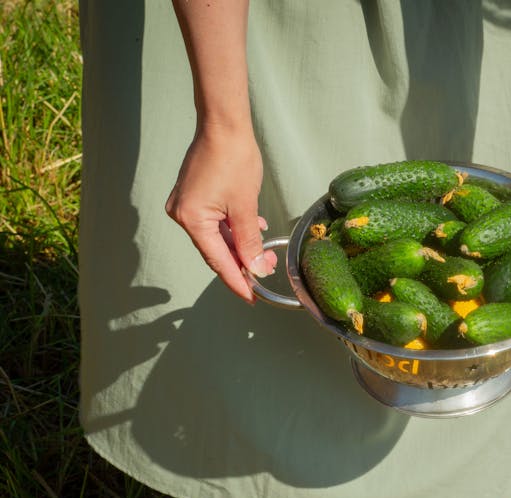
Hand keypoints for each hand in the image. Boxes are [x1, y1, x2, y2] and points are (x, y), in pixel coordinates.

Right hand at [165, 124, 275, 303]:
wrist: (224, 125)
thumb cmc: (234, 159)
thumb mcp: (246, 206)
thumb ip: (250, 241)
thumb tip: (255, 268)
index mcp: (192, 219)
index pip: (217, 261)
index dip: (237, 280)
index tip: (251, 297)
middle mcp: (182, 214)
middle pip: (215, 250)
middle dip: (241, 263)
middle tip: (265, 273)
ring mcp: (185, 204)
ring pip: (216, 237)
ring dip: (240, 245)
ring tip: (263, 253)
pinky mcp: (193, 195)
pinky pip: (214, 222)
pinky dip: (233, 229)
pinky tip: (254, 229)